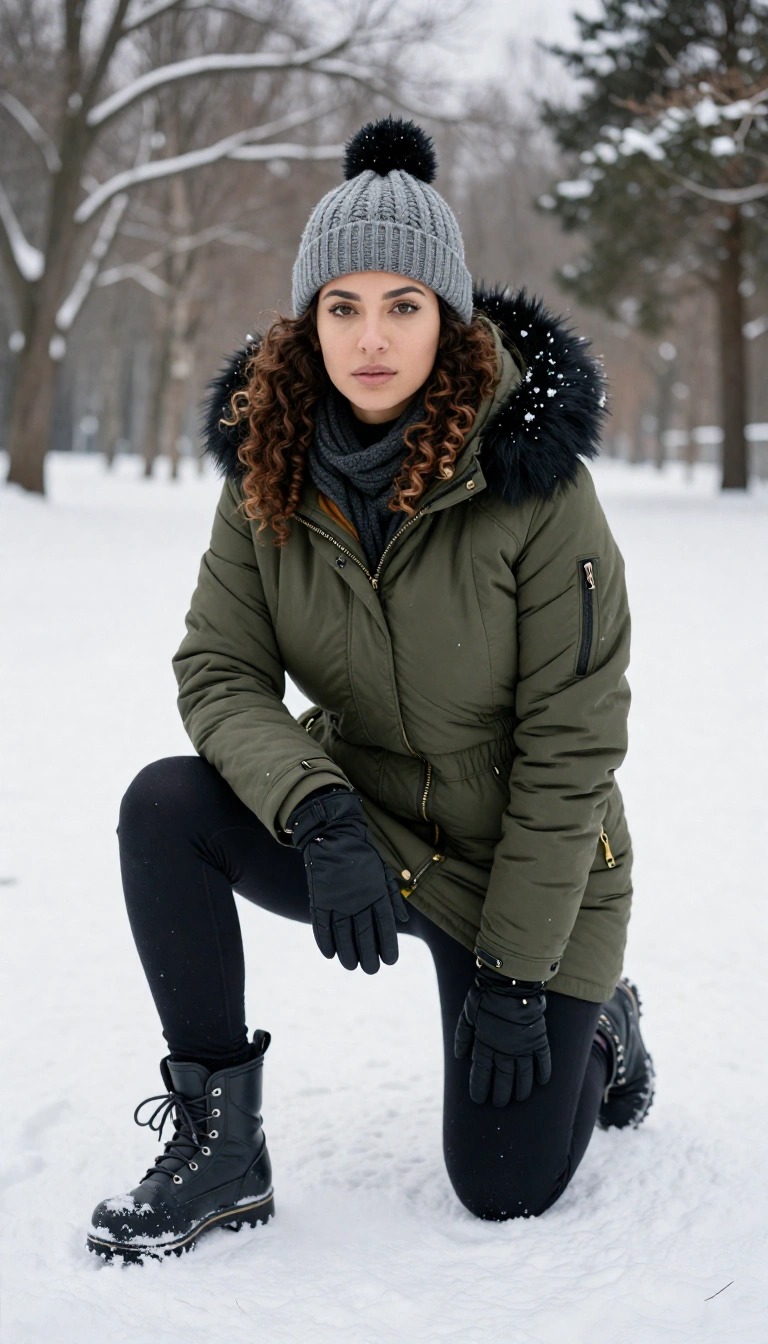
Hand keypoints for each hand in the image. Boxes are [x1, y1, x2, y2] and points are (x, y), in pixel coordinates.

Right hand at [287, 787, 407, 973]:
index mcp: (376, 894)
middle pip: (364, 934)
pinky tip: (330, 954)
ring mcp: (338, 901)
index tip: (390, 961)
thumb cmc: (363, 855)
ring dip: (347, 953)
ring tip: (352, 967)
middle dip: (368, 955)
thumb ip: (392, 898)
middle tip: (371, 970)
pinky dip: (325, 941)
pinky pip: (322, 925)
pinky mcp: (320, 899)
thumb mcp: (383, 873)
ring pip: (343, 934)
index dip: (387, 945)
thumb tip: (403, 921)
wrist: (335, 835)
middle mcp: (358, 900)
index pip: (384, 925)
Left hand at [454, 967, 550, 1105]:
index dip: (480, 1087)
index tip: (478, 1100)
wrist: (510, 982)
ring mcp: (523, 1046)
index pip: (482, 1072)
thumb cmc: (485, 995)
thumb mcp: (467, 1014)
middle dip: (501, 1093)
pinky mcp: (538, 1038)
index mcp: (485, 1044)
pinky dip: (543, 1071)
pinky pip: (543, 1060)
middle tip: (499, 1104)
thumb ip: (463, 1036)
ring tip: (520, 1099)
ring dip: (521, 1088)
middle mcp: (505, 1050)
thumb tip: (460, 1056)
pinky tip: (543, 1082)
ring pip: (523, 1074)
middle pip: (503, 1078)